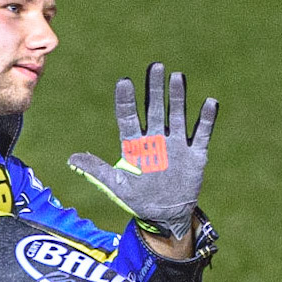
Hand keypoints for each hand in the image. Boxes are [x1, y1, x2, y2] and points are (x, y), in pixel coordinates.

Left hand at [68, 63, 216, 240]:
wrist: (166, 215)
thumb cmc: (138, 199)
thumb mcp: (116, 186)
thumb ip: (97, 170)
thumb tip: (71, 158)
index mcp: (135, 145)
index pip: (129, 117)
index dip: (126, 100)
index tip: (124, 82)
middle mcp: (155, 139)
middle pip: (154, 108)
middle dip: (154, 88)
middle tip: (155, 66)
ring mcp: (176, 144)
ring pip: (177, 115)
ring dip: (178, 97)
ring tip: (177, 77)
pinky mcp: (195, 154)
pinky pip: (201, 133)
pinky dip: (206, 119)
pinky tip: (210, 102)